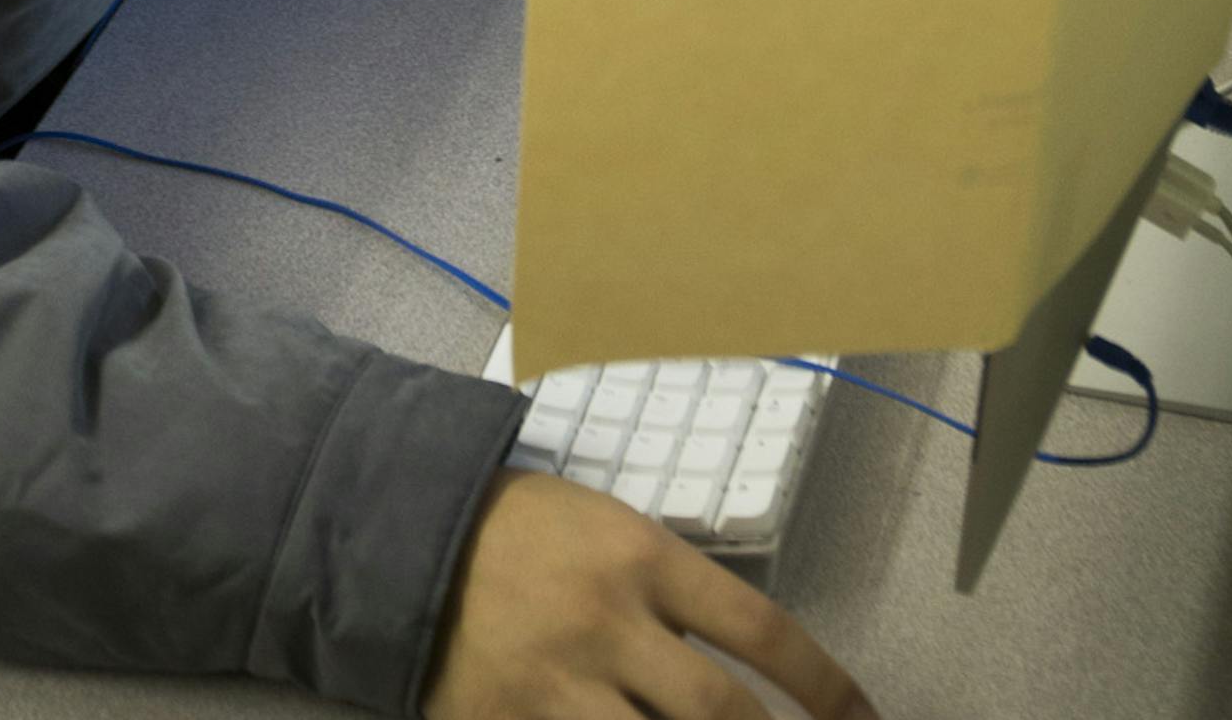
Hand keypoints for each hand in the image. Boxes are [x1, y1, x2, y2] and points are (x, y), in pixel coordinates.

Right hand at [427, 472, 876, 719]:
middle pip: (719, 713)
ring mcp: (555, 686)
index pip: (762, 630)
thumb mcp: (613, 532)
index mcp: (643, 558)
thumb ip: (676, 598)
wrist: (407, 534)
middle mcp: (609, 623)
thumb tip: (748, 677)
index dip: (825, 688)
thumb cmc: (529, 530)